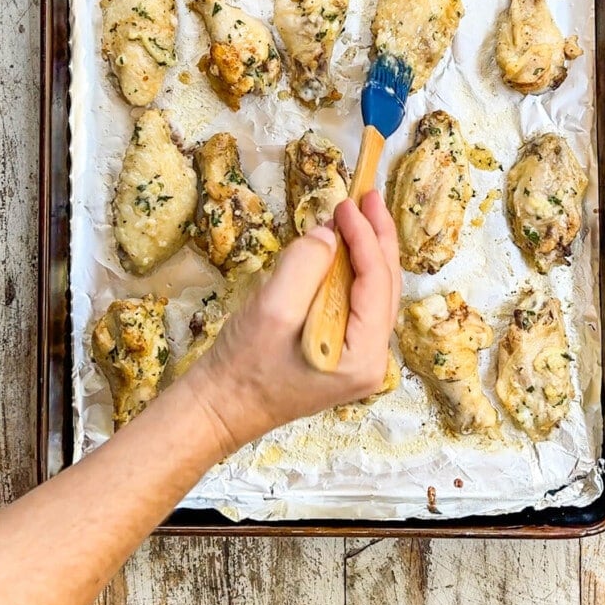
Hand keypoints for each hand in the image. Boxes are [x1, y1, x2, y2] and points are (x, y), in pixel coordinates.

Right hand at [186, 190, 400, 452]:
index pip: (377, 284)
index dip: (366, 238)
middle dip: (377, 237)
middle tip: (368, 196)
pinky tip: (341, 246)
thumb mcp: (272, 310)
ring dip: (367, 249)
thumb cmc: (242, 367)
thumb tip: (329, 234)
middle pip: (386, 286)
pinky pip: (356, 302)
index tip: (348, 204)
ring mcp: (359, 358)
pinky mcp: (343, 352)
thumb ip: (305, 266)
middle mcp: (372, 360)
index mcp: (364, 357)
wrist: (219, 408)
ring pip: (374, 292)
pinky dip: (351, 269)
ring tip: (360, 212)